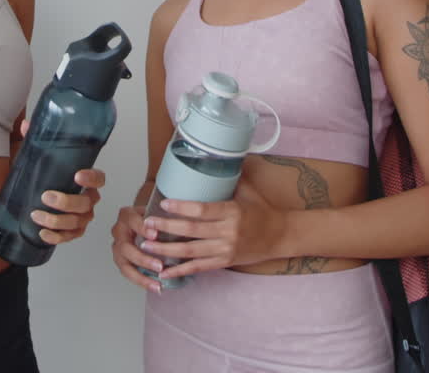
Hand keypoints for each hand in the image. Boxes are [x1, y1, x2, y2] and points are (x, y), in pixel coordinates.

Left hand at [16, 119, 105, 245]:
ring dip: (57, 221)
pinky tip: (42, 233)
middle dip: (67, 202)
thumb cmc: (45, 175)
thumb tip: (26, 125)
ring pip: (77, 223)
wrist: (38, 196)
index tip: (77, 174)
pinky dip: (56, 237)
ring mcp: (82, 218)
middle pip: (86, 204)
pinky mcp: (72, 232)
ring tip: (36, 215)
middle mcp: (88, 200)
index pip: (99, 179)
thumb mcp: (40, 157)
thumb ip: (35, 140)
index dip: (92, 178)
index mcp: (85, 180)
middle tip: (46, 196)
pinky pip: (69, 237)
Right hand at [111, 204, 163, 292]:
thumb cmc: (154, 217)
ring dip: (141, 275)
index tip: (155, 235)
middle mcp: (119, 231)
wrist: (146, 222)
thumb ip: (166, 218)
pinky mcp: (121, 260)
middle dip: (143, 258)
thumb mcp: (159, 212)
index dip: (143, 229)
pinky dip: (142, 282)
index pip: (132, 221)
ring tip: (157, 284)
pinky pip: (128, 274)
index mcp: (127, 215)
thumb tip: (188, 224)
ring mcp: (118, 247)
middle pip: (126, 247)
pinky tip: (155, 288)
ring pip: (125, 264)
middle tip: (160, 266)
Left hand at [137, 177, 285, 278]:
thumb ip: (230, 177)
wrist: (280, 236)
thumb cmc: (262, 211)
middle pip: (192, 231)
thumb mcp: (248, 191)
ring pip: (191, 252)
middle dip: (167, 228)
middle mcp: (228, 232)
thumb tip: (213, 157)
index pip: (202, 209)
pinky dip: (181, 270)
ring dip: (167, 249)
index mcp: (232, 212)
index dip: (181, 207)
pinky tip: (165, 271)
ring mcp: (226, 250)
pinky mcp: (225, 262)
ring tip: (147, 245)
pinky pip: (199, 267)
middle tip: (147, 224)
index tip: (163, 203)